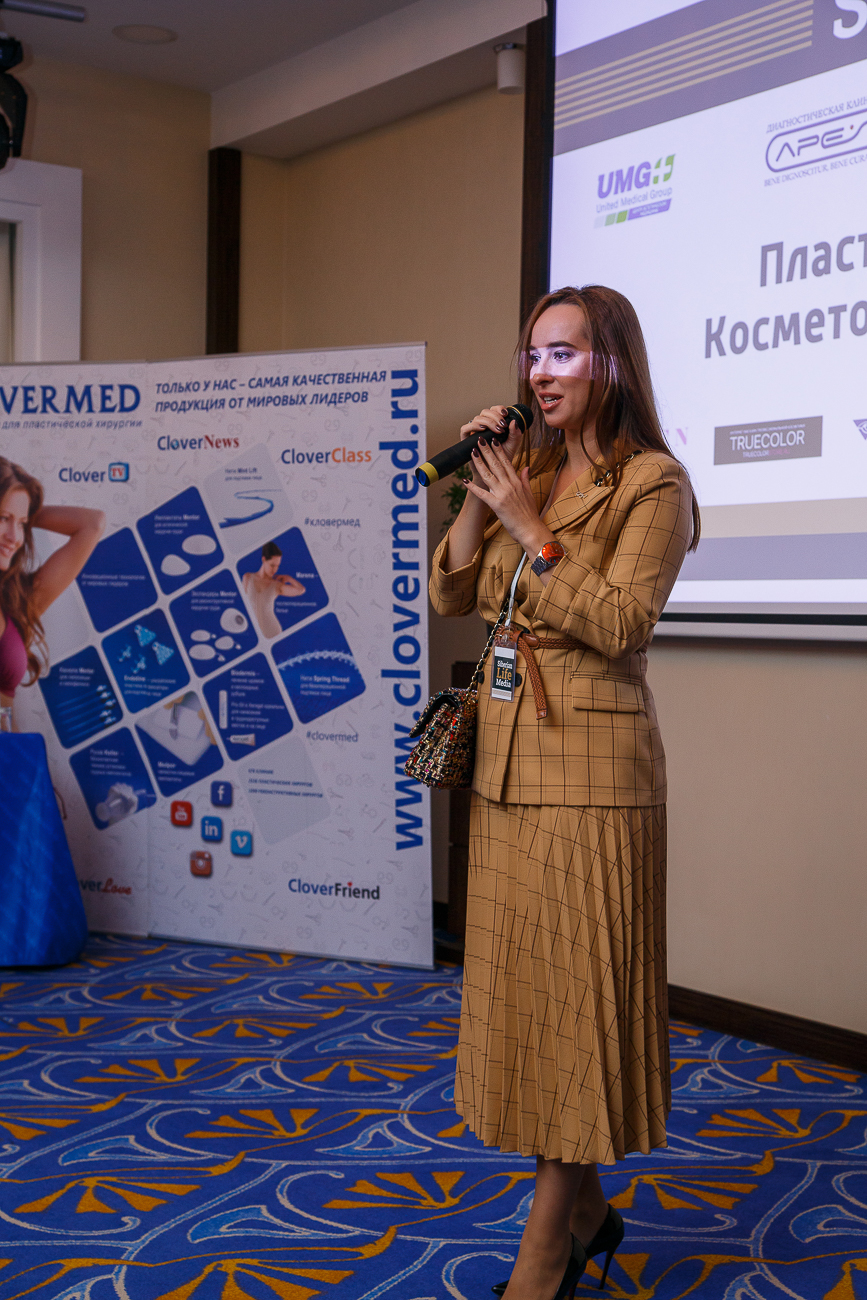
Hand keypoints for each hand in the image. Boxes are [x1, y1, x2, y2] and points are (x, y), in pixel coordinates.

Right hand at [460, 406, 522, 487]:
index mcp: (493, 424)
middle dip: (494, 416)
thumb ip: (516, 434)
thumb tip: (514, 422)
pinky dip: (473, 426)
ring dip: (487, 422)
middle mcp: (483, 426)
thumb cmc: (503, 458)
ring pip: (476, 418)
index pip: (494, 410)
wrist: (494, 473)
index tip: (506, 415)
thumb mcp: (513, 444)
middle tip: (502, 425)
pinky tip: (482, 430)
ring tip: (496, 430)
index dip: (499, 409)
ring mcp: (474, 432)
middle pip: (485, 412)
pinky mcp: (466, 440)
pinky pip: (465, 428)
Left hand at [465, 436, 553, 556]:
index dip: (499, 450)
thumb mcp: (529, 494)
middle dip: (487, 451)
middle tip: (479, 439)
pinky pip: (482, 494)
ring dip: (479, 463)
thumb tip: (526, 467)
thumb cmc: (529, 514)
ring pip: (488, 475)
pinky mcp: (496, 505)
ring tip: (472, 452)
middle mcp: (510, 485)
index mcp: (517, 482)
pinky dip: (472, 487)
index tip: (493, 440)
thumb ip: (525, 479)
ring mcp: (503, 494)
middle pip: (496, 465)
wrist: (530, 530)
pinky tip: (464, 480)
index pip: (507, 462)